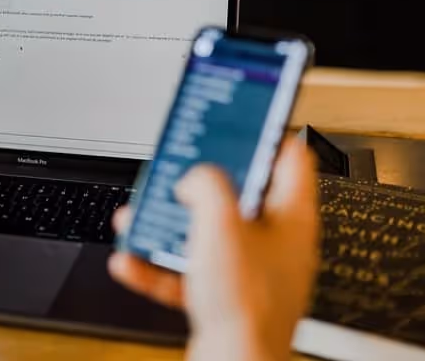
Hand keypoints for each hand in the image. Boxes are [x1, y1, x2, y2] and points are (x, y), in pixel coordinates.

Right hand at [109, 139, 319, 360]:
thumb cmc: (245, 304)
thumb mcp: (220, 221)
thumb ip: (205, 184)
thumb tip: (195, 178)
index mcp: (291, 218)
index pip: (289, 158)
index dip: (265, 133)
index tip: (243, 119)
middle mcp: (276, 244)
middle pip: (240, 196)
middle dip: (201, 183)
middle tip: (180, 169)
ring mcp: (252, 274)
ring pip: (208, 235)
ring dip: (172, 224)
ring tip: (144, 215)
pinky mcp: (227, 299)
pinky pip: (189, 272)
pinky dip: (160, 265)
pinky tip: (132, 261)